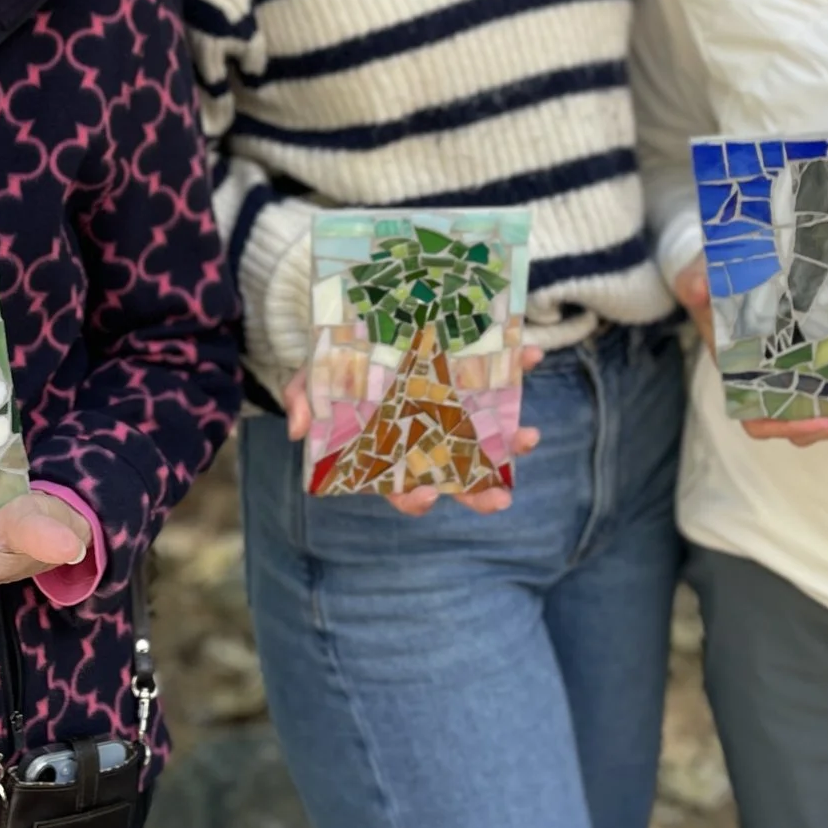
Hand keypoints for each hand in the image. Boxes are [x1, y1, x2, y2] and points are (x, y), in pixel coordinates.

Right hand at [280, 353, 543, 516]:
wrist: (354, 327)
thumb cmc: (331, 370)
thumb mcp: (309, 383)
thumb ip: (302, 402)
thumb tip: (297, 429)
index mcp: (391, 451)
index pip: (405, 489)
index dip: (417, 500)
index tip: (429, 496)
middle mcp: (427, 438)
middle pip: (457, 477)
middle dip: (481, 492)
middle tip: (499, 497)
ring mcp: (454, 411)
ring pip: (488, 438)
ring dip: (513, 443)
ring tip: (529, 438)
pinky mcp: (472, 376)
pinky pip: (501, 377)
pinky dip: (518, 367)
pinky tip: (530, 354)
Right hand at [680, 255, 827, 448]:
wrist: (730, 266)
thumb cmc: (713, 278)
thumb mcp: (697, 276)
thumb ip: (694, 283)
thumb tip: (698, 288)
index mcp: (739, 372)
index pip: (758, 417)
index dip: (787, 426)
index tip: (821, 418)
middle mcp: (769, 380)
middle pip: (801, 422)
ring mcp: (797, 371)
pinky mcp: (821, 357)